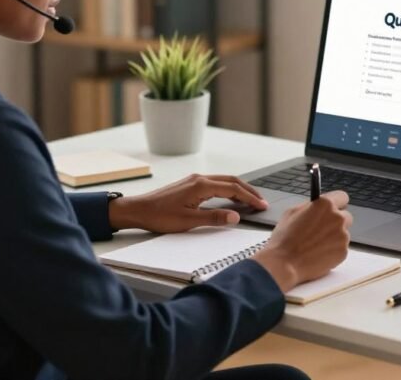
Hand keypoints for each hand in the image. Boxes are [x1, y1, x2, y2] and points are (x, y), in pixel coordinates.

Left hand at [108, 173, 268, 233]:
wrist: (139, 210)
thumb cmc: (160, 216)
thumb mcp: (188, 221)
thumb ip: (214, 218)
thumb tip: (235, 217)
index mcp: (201, 186)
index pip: (233, 189)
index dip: (250, 198)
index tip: (262, 205)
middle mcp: (199, 179)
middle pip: (232, 181)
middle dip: (249, 190)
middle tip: (262, 201)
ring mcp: (194, 180)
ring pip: (224, 180)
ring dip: (239, 188)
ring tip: (251, 199)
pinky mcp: (190, 184)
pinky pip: (215, 183)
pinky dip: (228, 188)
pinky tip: (231, 197)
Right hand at [252, 191, 351, 291]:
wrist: (284, 263)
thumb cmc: (284, 238)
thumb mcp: (292, 212)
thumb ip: (310, 206)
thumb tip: (317, 206)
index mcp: (325, 205)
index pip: (342, 197)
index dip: (337, 203)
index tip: (334, 208)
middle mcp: (337, 218)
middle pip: (346, 216)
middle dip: (336, 221)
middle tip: (322, 229)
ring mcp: (342, 236)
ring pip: (343, 234)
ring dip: (333, 237)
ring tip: (316, 245)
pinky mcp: (343, 252)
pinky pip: (341, 248)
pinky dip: (332, 250)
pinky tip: (318, 253)